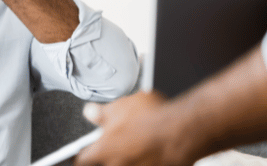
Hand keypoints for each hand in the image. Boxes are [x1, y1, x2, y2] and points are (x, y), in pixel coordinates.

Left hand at [75, 91, 204, 165]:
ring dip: (127, 160)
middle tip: (116, 147)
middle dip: (106, 158)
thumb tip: (90, 112)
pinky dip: (145, 161)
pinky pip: (145, 165)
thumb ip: (100, 113)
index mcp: (103, 151)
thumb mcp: (120, 107)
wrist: (185, 130)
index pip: (82, 160)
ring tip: (136, 147)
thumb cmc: (153, 118)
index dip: (81, 156)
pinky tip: (150, 153)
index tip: (82, 154)